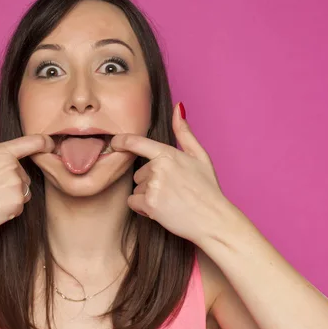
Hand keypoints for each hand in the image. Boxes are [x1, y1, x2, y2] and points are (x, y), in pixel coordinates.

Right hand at [0, 134, 53, 238]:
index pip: (31, 142)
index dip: (45, 142)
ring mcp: (16, 185)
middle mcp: (12, 166)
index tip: (51, 144)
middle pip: (24, 176)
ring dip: (11, 197)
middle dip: (13, 183)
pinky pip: (19, 207)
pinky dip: (9, 210)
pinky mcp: (17, 203)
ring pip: (23, 192)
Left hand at [110, 104, 243, 244]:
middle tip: (171, 191)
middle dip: (150, 182)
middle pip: (139, 173)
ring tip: (169, 201)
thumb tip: (178, 108)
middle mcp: (158, 167)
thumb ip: (184, 133)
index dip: (121, 141)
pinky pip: (133, 202)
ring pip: (136, 188)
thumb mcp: (200, 156)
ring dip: (147, 196)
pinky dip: (142, 208)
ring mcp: (153, 186)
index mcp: (168, 154)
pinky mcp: (149, 204)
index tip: (114, 143)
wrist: (213, 220)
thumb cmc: (208, 189)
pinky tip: (160, 210)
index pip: (136, 143)